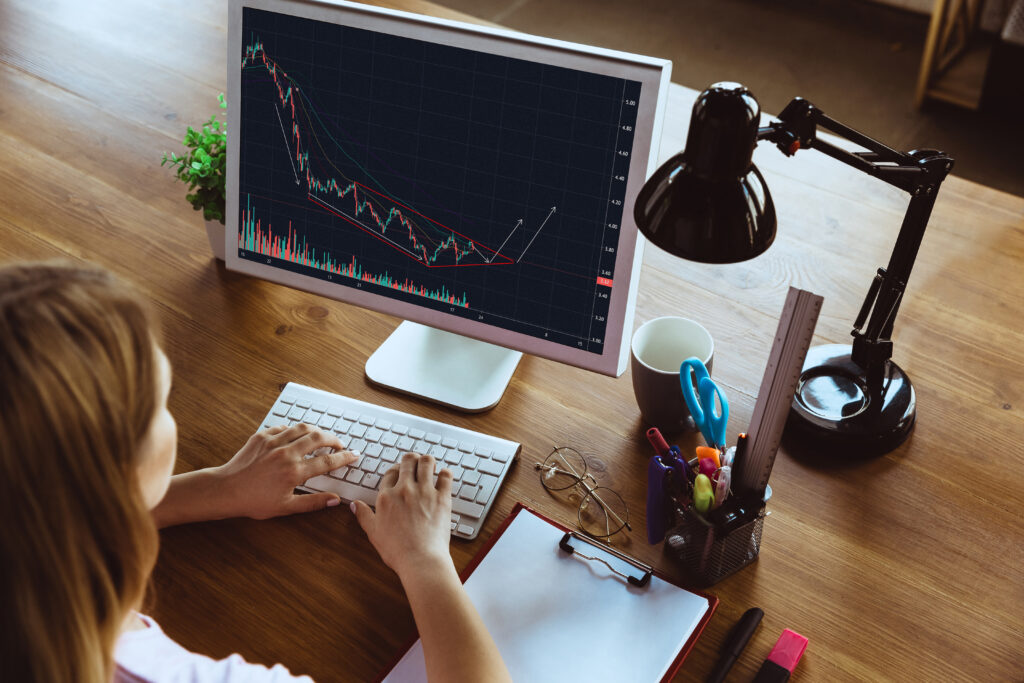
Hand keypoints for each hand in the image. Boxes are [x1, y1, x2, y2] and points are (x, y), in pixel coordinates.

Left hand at [217, 423, 356, 518]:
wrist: (225, 490)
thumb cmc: (254, 501)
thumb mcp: (286, 507)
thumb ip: (313, 503)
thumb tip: (335, 500)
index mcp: (294, 472)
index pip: (327, 461)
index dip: (344, 457)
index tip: (354, 455)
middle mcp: (286, 454)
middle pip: (319, 438)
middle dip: (334, 439)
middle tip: (340, 445)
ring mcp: (273, 442)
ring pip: (303, 427)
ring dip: (317, 431)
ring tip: (322, 437)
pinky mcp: (262, 436)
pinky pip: (284, 427)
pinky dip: (295, 430)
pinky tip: (297, 436)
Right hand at [351, 452, 453, 578]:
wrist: (420, 560)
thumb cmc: (397, 550)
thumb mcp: (374, 533)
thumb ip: (364, 516)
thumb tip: (354, 505)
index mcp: (387, 497)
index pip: (390, 473)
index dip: (395, 470)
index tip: (399, 472)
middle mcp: (405, 490)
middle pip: (408, 461)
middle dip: (411, 459)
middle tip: (414, 463)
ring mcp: (425, 492)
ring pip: (426, 462)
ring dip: (427, 461)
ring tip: (429, 465)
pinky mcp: (442, 498)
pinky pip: (446, 476)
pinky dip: (445, 473)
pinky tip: (443, 476)